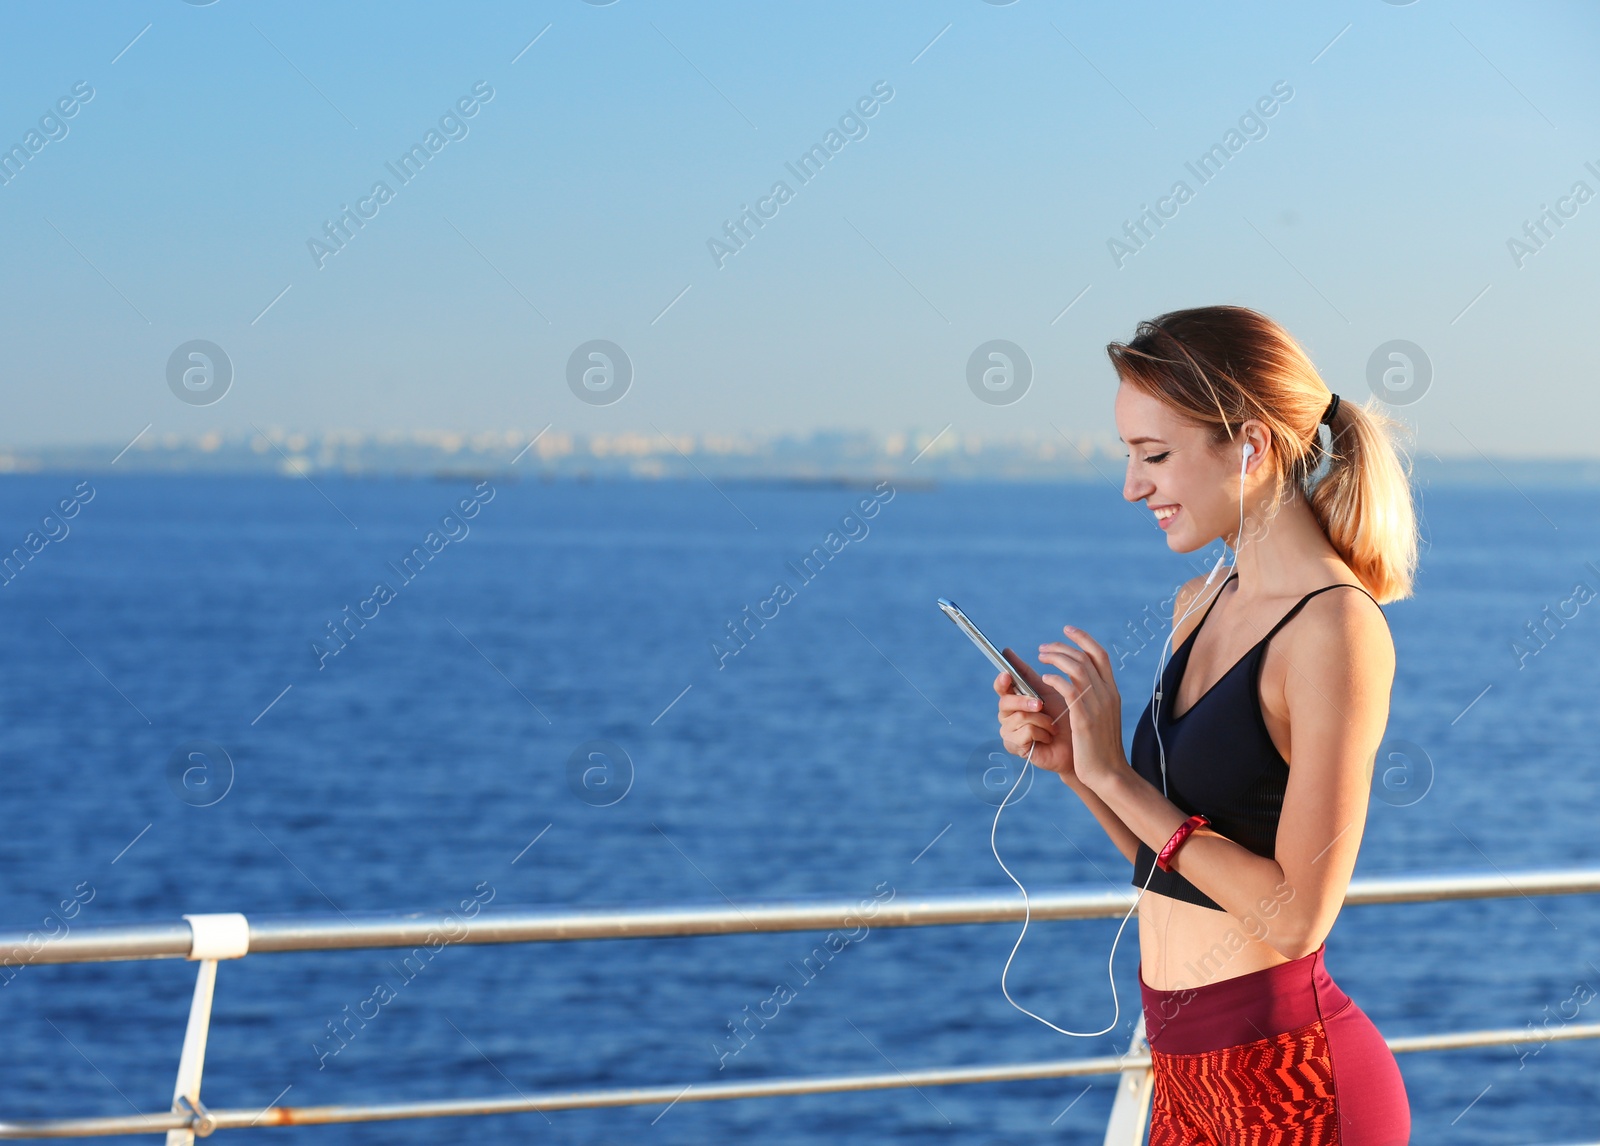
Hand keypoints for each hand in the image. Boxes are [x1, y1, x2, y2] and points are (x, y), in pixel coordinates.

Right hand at [993, 651, 1073, 779]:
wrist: (1076, 745)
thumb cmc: (1062, 717)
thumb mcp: (1046, 692)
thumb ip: (1027, 674)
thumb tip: (1007, 651)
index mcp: (1014, 698)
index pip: (1001, 686)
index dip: (1002, 681)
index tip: (1007, 674)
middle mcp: (1008, 714)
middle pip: (1005, 701)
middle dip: (1025, 701)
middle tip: (1040, 704)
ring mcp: (1009, 731)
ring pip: (1020, 716)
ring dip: (1042, 720)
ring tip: (1053, 725)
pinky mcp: (1015, 746)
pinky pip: (1026, 732)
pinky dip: (1043, 733)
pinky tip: (1049, 737)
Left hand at [1036, 626, 1125, 789]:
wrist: (1108, 773)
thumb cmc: (1099, 748)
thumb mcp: (1100, 717)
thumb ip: (1093, 698)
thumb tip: (1079, 683)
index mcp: (1111, 691)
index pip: (1100, 655)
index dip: (1084, 639)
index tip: (1067, 630)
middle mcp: (1107, 694)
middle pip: (1086, 657)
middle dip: (1063, 647)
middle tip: (1043, 648)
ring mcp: (1097, 705)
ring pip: (1078, 668)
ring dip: (1056, 658)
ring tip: (1040, 657)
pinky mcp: (1085, 718)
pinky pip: (1070, 689)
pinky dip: (1056, 679)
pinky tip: (1044, 679)